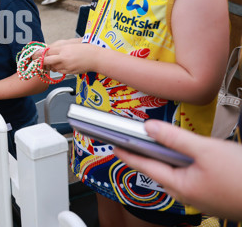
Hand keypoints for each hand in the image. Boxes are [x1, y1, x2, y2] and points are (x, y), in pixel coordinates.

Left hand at [43, 41, 99, 74]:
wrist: (96, 58)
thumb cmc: (86, 50)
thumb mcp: (72, 45)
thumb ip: (60, 48)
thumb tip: (50, 50)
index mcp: (64, 49)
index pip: (48, 51)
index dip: (44, 53)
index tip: (42, 53)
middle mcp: (64, 58)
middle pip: (47, 61)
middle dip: (43, 61)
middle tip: (41, 60)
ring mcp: (66, 66)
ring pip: (52, 67)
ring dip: (51, 65)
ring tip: (54, 62)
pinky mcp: (70, 72)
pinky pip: (60, 71)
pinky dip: (58, 69)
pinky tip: (62, 65)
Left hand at [114, 120, 241, 220]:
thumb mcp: (207, 150)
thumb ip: (175, 138)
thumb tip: (149, 127)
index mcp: (180, 186)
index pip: (145, 165)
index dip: (127, 153)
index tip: (113, 144)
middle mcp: (187, 195)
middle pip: (158, 171)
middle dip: (144, 156)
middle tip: (129, 142)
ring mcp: (201, 197)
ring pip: (175, 175)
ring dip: (163, 160)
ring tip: (153, 145)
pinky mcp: (213, 195)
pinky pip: (189, 178)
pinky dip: (181, 165)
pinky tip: (185, 156)